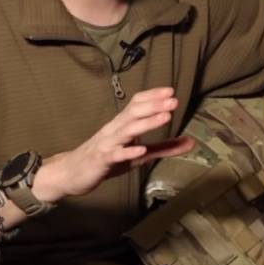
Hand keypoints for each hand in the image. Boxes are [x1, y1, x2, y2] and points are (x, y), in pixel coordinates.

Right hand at [35, 87, 194, 199]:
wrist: (71, 173)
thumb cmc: (107, 160)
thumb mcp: (139, 154)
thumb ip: (164, 148)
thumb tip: (191, 142)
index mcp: (122, 124)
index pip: (137, 104)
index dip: (153, 96)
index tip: (171, 91)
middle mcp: (114, 129)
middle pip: (134, 112)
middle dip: (154, 105)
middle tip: (174, 100)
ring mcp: (107, 144)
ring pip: (127, 130)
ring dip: (147, 123)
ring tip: (165, 116)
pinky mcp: (101, 160)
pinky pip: (115, 154)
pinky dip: (128, 151)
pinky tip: (141, 148)